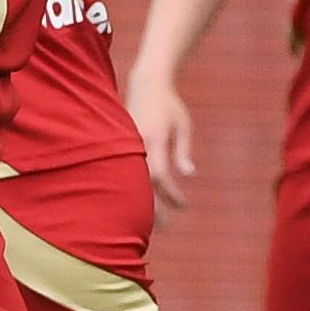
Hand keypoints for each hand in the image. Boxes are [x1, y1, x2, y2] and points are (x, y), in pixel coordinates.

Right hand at [125, 72, 194, 213]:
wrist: (146, 83)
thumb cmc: (169, 105)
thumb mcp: (183, 126)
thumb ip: (183, 151)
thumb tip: (188, 175)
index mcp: (155, 140)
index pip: (161, 176)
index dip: (171, 194)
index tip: (183, 205)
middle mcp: (138, 144)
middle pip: (143, 183)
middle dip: (153, 206)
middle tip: (163, 227)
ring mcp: (127, 144)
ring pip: (132, 179)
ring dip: (142, 199)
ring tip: (150, 220)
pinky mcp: (121, 143)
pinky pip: (126, 170)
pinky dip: (133, 186)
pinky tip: (139, 199)